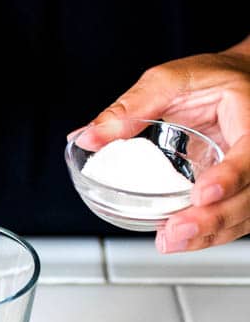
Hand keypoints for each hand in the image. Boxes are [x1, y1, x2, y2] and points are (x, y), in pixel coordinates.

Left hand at [87, 40, 249, 251]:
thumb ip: (132, 107)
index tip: (201, 194)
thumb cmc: (211, 80)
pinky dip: (208, 235)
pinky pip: (233, 221)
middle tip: (174, 231)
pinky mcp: (242, 193)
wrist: (237, 85)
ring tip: (170, 241)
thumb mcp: (171, 81)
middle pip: (249, 196)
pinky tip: (180, 240)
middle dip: (213, 220)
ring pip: (243, 215)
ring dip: (208, 235)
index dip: (230, 177)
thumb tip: (88, 137)